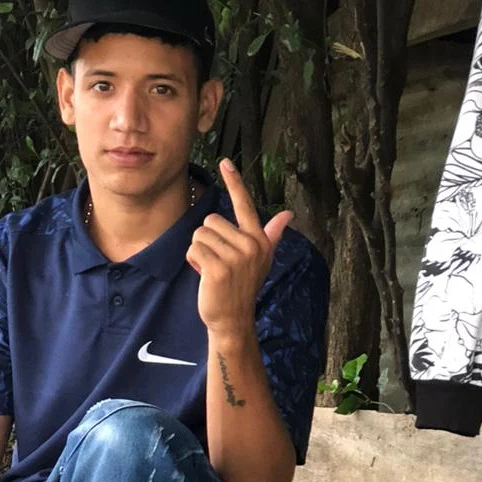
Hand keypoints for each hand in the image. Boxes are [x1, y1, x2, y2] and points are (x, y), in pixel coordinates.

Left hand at [187, 159, 292, 341]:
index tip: (224, 162)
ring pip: (199, 234)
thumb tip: (287, 215)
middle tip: (217, 262)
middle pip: (210, 221)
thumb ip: (271, 235)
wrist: (232, 319)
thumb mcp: (261, 260)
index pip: (245, 204)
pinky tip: (203, 275)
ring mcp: (235, 257)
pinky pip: (194, 249)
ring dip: (199, 251)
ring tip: (211, 269)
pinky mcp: (219, 268)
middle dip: (207, 240)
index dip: (234, 182)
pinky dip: (193, 261)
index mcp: (258, 239)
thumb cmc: (241, 288)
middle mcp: (250, 245)